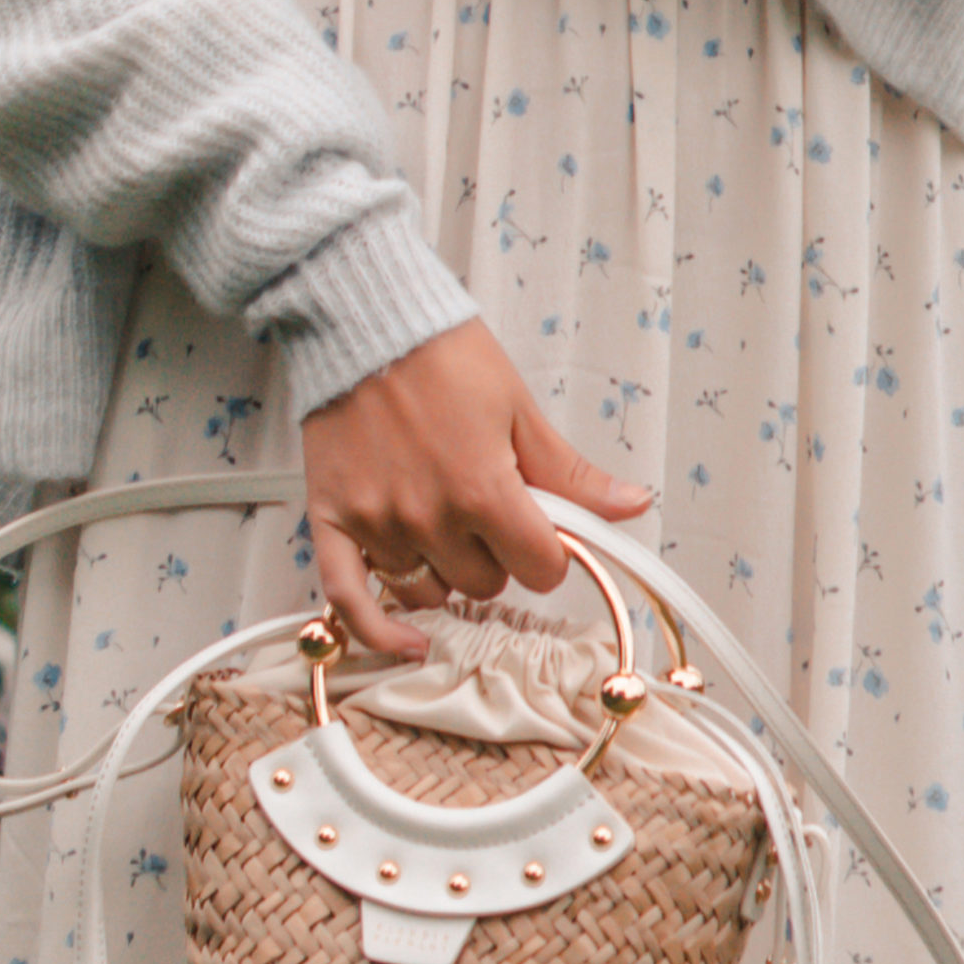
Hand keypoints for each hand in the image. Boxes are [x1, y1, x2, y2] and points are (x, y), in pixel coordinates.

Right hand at [301, 319, 654, 656]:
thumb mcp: (519, 409)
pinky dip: (378, 632)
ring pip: (430, 593)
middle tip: (488, 512)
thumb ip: (571, 474)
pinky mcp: (332, 522)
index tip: (542, 531)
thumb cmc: (439, 354)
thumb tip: (631, 505)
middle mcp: (427, 515)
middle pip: (486, 585)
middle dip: (497, 556)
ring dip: (445, 572)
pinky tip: (407, 643)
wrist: (362, 320)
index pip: (540, 569)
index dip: (549, 552)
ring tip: (442, 525)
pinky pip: (349, 601)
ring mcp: (377, 524)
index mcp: (482, 488)